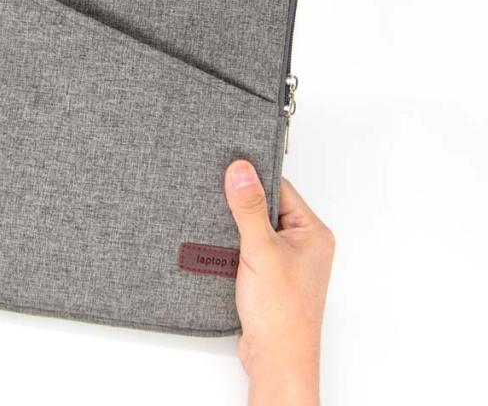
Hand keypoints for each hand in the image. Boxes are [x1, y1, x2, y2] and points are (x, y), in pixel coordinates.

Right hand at [224, 161, 334, 405]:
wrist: (276, 360)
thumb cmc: (282, 313)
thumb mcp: (261, 250)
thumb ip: (249, 208)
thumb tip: (241, 170)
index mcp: (312, 231)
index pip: (281, 188)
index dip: (254, 180)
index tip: (230, 170)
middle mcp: (304, 243)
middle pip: (268, 207)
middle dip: (243, 204)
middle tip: (218, 194)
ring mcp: (288, 260)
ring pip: (258, 228)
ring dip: (237, 227)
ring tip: (217, 221)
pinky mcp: (272, 275)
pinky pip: (252, 247)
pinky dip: (236, 245)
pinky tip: (220, 245)